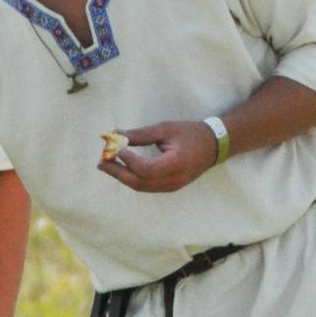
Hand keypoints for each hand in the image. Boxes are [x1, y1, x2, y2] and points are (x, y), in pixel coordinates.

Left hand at [100, 120, 220, 193]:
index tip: (114, 147)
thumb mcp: (165, 129)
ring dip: (122, 177)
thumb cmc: (190, 133)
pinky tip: (122, 170)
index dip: (127, 160)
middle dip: (118, 172)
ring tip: (107, 165)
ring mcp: (172, 186)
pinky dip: (132, 179)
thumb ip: (140, 134)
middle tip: (101, 161)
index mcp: (175, 164)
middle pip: (139, 182)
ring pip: (141, 187)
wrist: (214, 145)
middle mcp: (173, 180)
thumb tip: (115, 135)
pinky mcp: (170, 187)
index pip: (144, 169)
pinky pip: (147, 186)